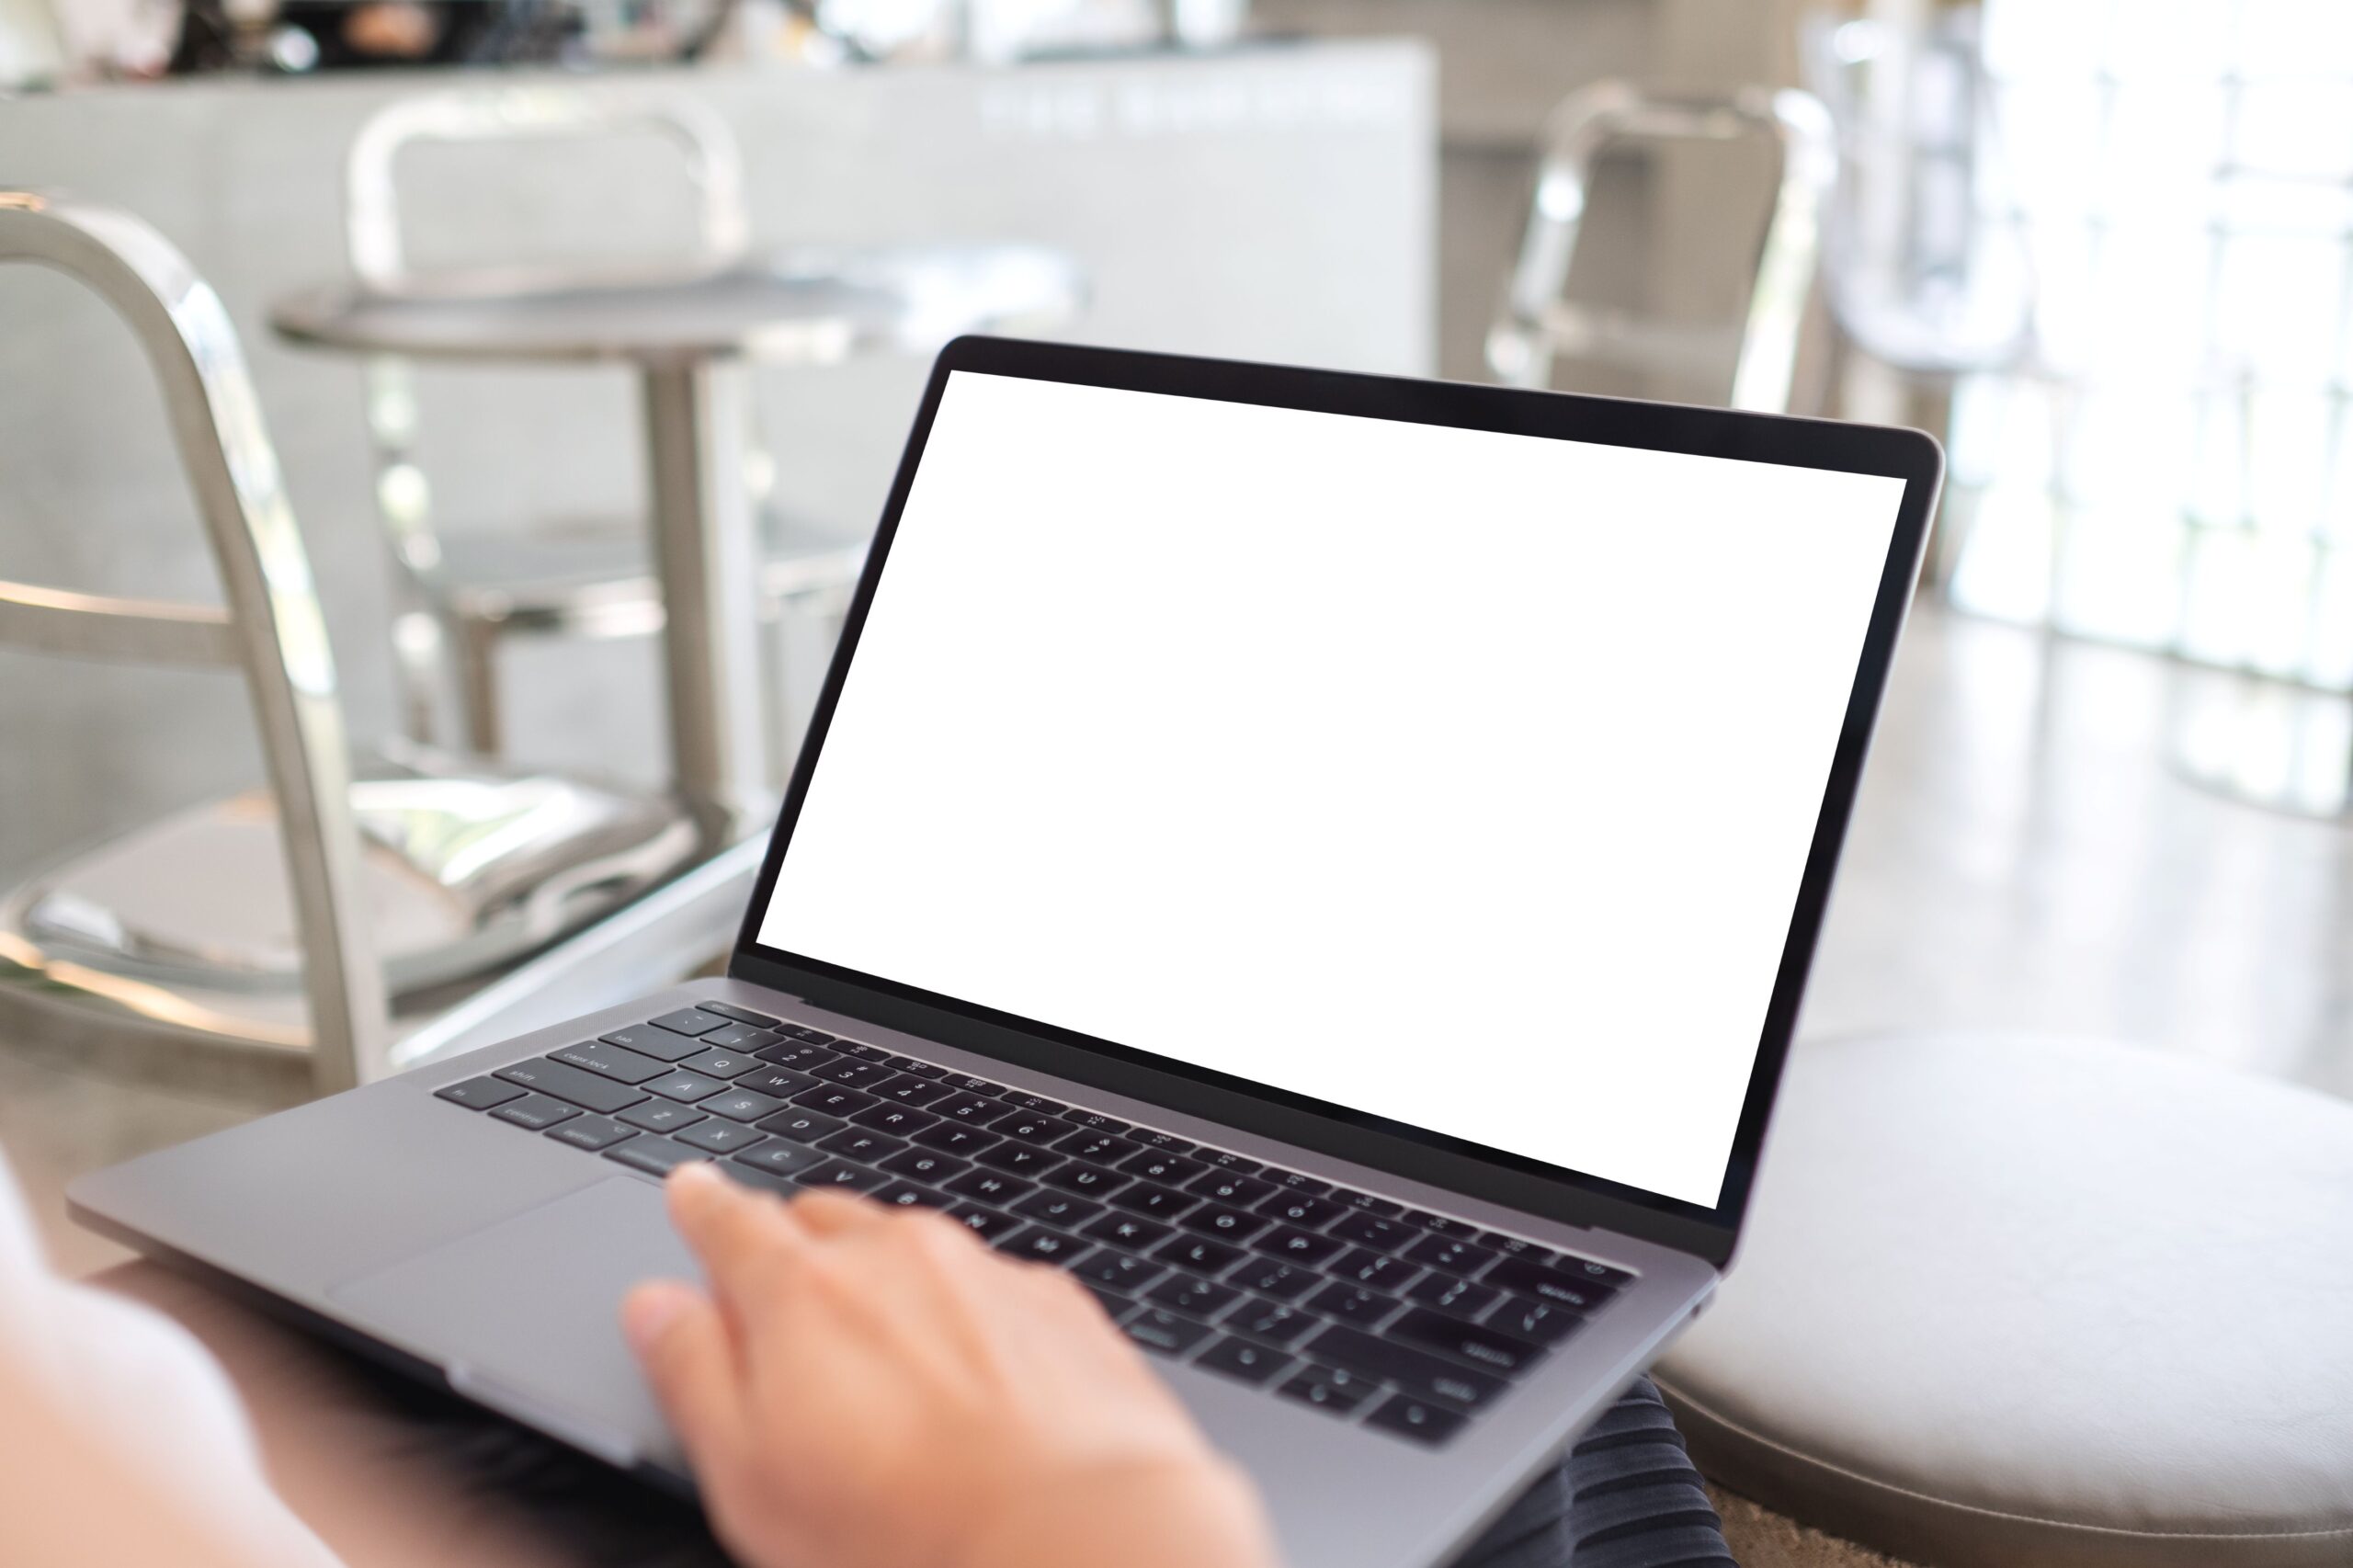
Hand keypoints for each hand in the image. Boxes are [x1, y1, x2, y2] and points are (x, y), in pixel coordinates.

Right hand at [621, 1164, 1279, 1567]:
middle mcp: (894, 1254)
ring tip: (883, 1365)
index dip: (700, 1205)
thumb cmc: (904, 1530)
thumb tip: (655, 1308)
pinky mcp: (1053, 1303)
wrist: (1073, 1534)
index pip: (729, 1219)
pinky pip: (989, 1286)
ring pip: (911, 1249)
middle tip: (784, 1311)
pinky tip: (971, 1383)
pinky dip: (966, 1316)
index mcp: (800, 1291)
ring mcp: (983, 1271)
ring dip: (885, 1281)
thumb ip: (692, 1373)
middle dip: (793, 1248)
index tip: (691, 1192)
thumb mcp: (748, 1473)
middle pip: (822, 1221)